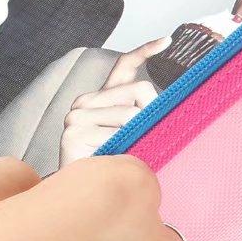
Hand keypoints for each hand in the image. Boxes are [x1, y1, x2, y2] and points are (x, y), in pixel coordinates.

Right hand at [58, 37, 169, 164]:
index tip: (166, 41)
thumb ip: (144, 115)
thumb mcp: (135, 136)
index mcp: (100, 98)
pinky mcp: (74, 133)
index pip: (123, 66)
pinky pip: (118, 135)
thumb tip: (162, 101)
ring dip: (138, 138)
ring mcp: (76, 115)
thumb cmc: (112, 167)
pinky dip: (125, 151)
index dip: (145, 51)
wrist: (83, 199)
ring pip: (132, 114)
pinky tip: (113, 161)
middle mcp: (85, 101)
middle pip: (140, 90)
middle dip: (151, 115)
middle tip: (144, 141)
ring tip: (124, 156)